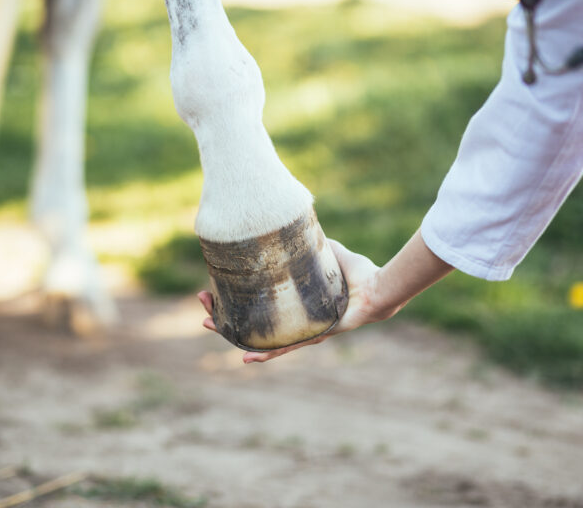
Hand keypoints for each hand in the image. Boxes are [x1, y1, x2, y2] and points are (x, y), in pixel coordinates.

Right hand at [197, 239, 384, 363]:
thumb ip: (313, 243)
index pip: (260, 301)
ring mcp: (302, 330)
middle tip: (205, 306)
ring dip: (234, 334)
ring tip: (211, 326)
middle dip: (226, 315)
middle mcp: (295, 318)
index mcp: (296, 301)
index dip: (237, 297)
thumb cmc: (359, 272)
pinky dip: (266, 355)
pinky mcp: (312, 337)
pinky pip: (286, 348)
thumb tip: (296, 224)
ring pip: (261, 337)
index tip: (216, 287)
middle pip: (253, 321)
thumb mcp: (330, 252)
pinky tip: (245, 359)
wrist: (378, 289)